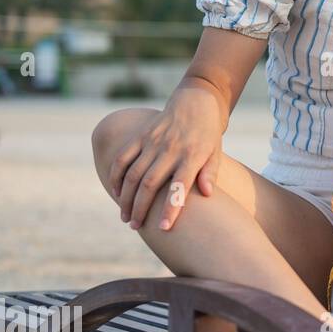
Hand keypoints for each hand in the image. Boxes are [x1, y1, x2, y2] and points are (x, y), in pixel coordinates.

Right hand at [109, 84, 224, 231]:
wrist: (196, 103)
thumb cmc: (208, 135)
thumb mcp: (216, 153)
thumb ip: (210, 173)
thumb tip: (207, 194)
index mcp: (191, 156)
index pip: (179, 186)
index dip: (171, 208)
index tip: (164, 228)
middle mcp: (170, 149)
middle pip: (150, 184)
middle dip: (141, 208)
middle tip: (136, 227)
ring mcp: (152, 142)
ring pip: (133, 174)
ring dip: (126, 198)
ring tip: (126, 217)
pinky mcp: (140, 136)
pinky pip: (123, 158)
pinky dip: (116, 175)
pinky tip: (117, 192)